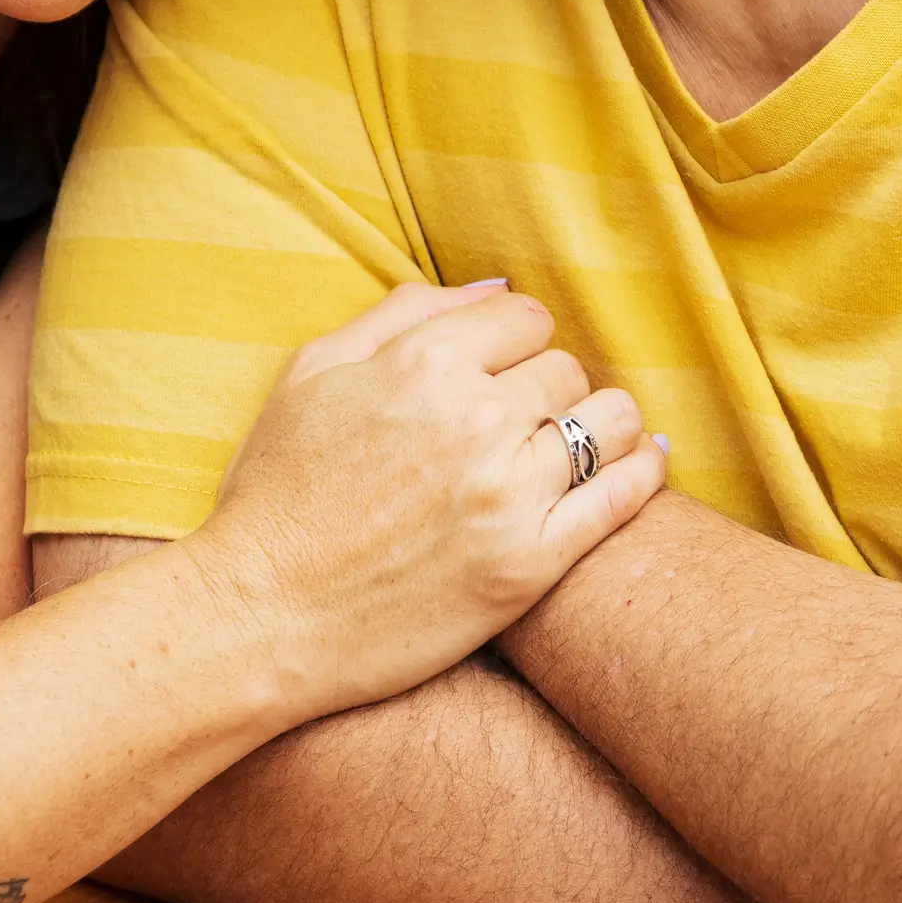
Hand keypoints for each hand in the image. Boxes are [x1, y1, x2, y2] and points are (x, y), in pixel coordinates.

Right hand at [186, 281, 663, 722]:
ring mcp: (508, 496)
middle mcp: (476, 419)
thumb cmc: (275, 492)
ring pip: (607, 425)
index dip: (514, 340)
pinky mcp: (528, 567)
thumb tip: (492, 285)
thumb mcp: (313, 372)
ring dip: (600, 424)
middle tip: (520, 420)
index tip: (502, 367)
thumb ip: (403, 314)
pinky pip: (619, 501)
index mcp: (423, 362)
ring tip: (579, 440)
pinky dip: (641, 473)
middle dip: (546, 387)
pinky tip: (643, 464)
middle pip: (564, 371)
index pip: (524, 318)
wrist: (258, 617)